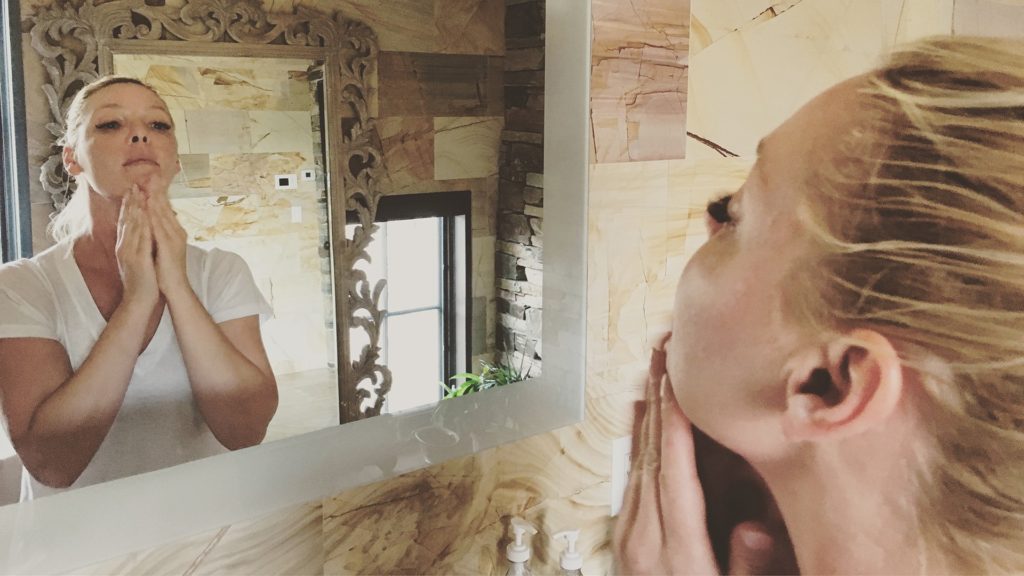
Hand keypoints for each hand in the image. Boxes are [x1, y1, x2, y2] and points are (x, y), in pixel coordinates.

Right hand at [115, 185, 158, 308]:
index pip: (125, 222)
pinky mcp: (137, 259)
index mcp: (125, 246)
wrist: (139, 299)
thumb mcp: (136, 258)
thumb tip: (137, 232)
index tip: (131, 190)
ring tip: (137, 193)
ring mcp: (129, 252)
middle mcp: (124, 246)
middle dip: (130, 202)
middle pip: (126, 220)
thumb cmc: (141, 280)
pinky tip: (144, 215)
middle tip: (133, 184)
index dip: (128, 205)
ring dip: (134, 209)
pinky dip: (141, 225)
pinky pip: (140, 239)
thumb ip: (135, 245)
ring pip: (131, 226)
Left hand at [144, 185, 189, 297]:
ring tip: (148, 185)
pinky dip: (153, 216)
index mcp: (174, 232)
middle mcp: (176, 232)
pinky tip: (147, 207)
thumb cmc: (167, 270)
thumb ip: (159, 235)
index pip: (166, 209)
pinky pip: (159, 228)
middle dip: (158, 191)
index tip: (151, 180)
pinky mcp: (169, 246)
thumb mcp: (163, 248)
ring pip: (163, 215)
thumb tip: (153, 224)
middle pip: (166, 208)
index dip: (159, 194)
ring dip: (156, 199)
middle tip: (152, 174)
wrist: (176, 288)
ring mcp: (174, 238)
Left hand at [613, 335, 796, 574]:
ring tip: (654, 367)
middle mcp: (643, 535)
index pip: (674, 469)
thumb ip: (744, 568)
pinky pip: (630, 474)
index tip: (678, 379)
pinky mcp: (624, 537)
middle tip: (663, 350)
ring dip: (645, 410)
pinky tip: (638, 414)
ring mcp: (628, 534)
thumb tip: (757, 529)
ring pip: (637, 458)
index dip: (675, 421)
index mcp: (674, 548)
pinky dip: (637, 438)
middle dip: (657, 398)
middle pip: (650, 453)